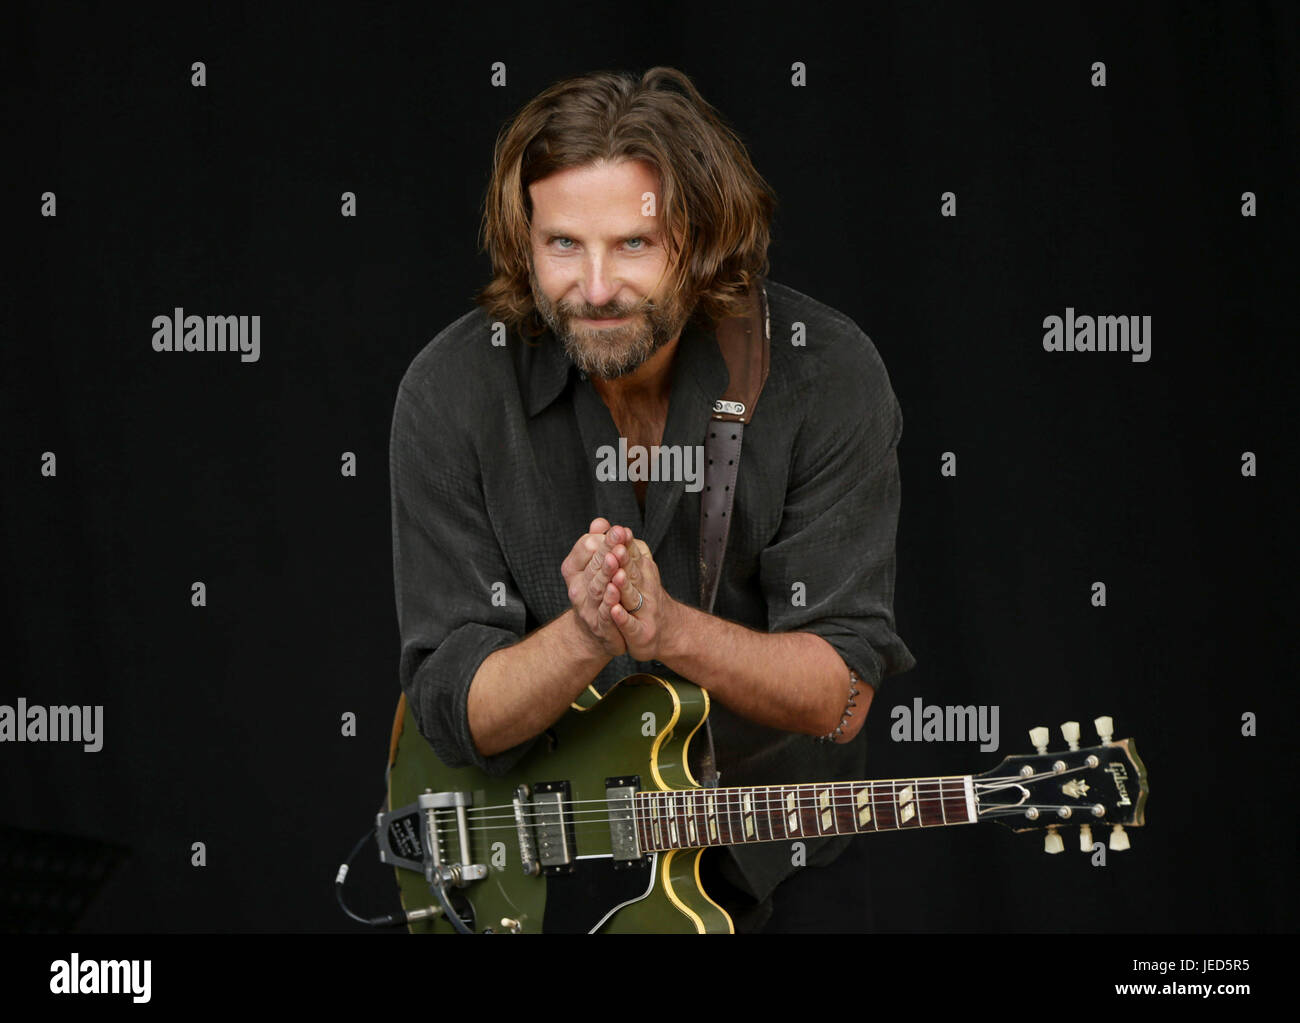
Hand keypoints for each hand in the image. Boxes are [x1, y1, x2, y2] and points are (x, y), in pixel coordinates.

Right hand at [560, 518, 631, 658]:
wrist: (596, 631)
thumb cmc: (597, 589)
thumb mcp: (594, 564)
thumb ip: (597, 542)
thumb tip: (600, 522)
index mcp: (573, 569)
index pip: (585, 548)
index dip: (601, 538)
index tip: (617, 529)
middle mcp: (576, 587)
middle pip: (593, 565)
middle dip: (606, 550)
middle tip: (619, 535)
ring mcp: (587, 607)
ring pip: (597, 587)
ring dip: (606, 573)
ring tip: (616, 559)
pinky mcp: (599, 625)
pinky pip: (604, 612)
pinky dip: (609, 602)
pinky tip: (616, 590)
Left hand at [609, 532, 679, 661]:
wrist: (668, 631)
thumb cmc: (646, 597)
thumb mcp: (639, 571)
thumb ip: (626, 550)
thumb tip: (611, 525)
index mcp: (644, 572)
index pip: (633, 555)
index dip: (625, 544)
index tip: (617, 531)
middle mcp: (647, 589)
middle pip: (633, 573)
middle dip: (624, 562)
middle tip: (615, 549)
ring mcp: (645, 611)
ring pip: (632, 597)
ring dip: (624, 587)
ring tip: (615, 577)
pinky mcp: (641, 632)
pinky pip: (630, 624)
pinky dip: (622, 618)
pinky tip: (614, 611)